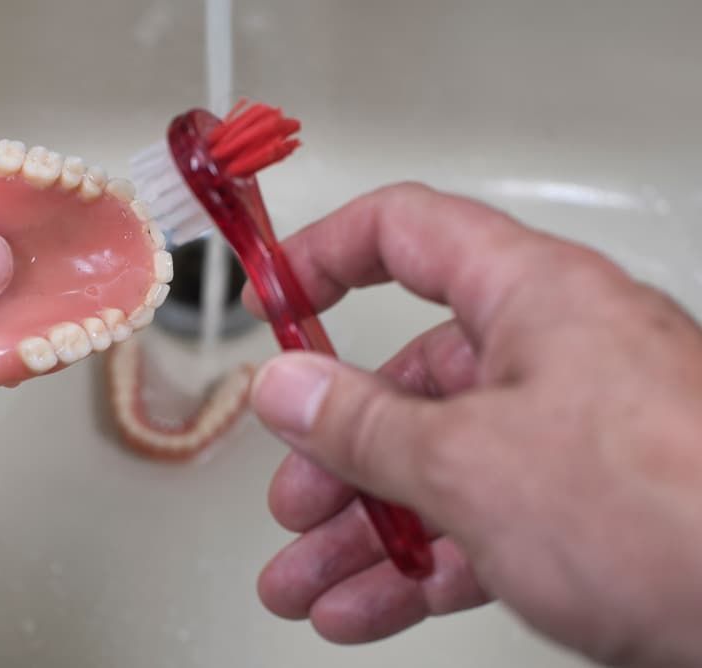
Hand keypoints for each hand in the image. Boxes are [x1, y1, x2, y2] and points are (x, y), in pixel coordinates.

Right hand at [246, 184, 701, 666]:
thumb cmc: (669, 506)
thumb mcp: (470, 460)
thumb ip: (362, 423)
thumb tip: (286, 387)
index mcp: (531, 297)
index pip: (405, 233)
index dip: (325, 255)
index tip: (273, 296)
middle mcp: (553, 355)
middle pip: (410, 381)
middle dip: (335, 452)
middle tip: (292, 499)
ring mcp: (570, 438)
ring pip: (438, 467)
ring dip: (363, 531)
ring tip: (307, 581)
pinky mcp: (589, 511)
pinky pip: (478, 525)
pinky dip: (418, 565)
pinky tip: (368, 605)